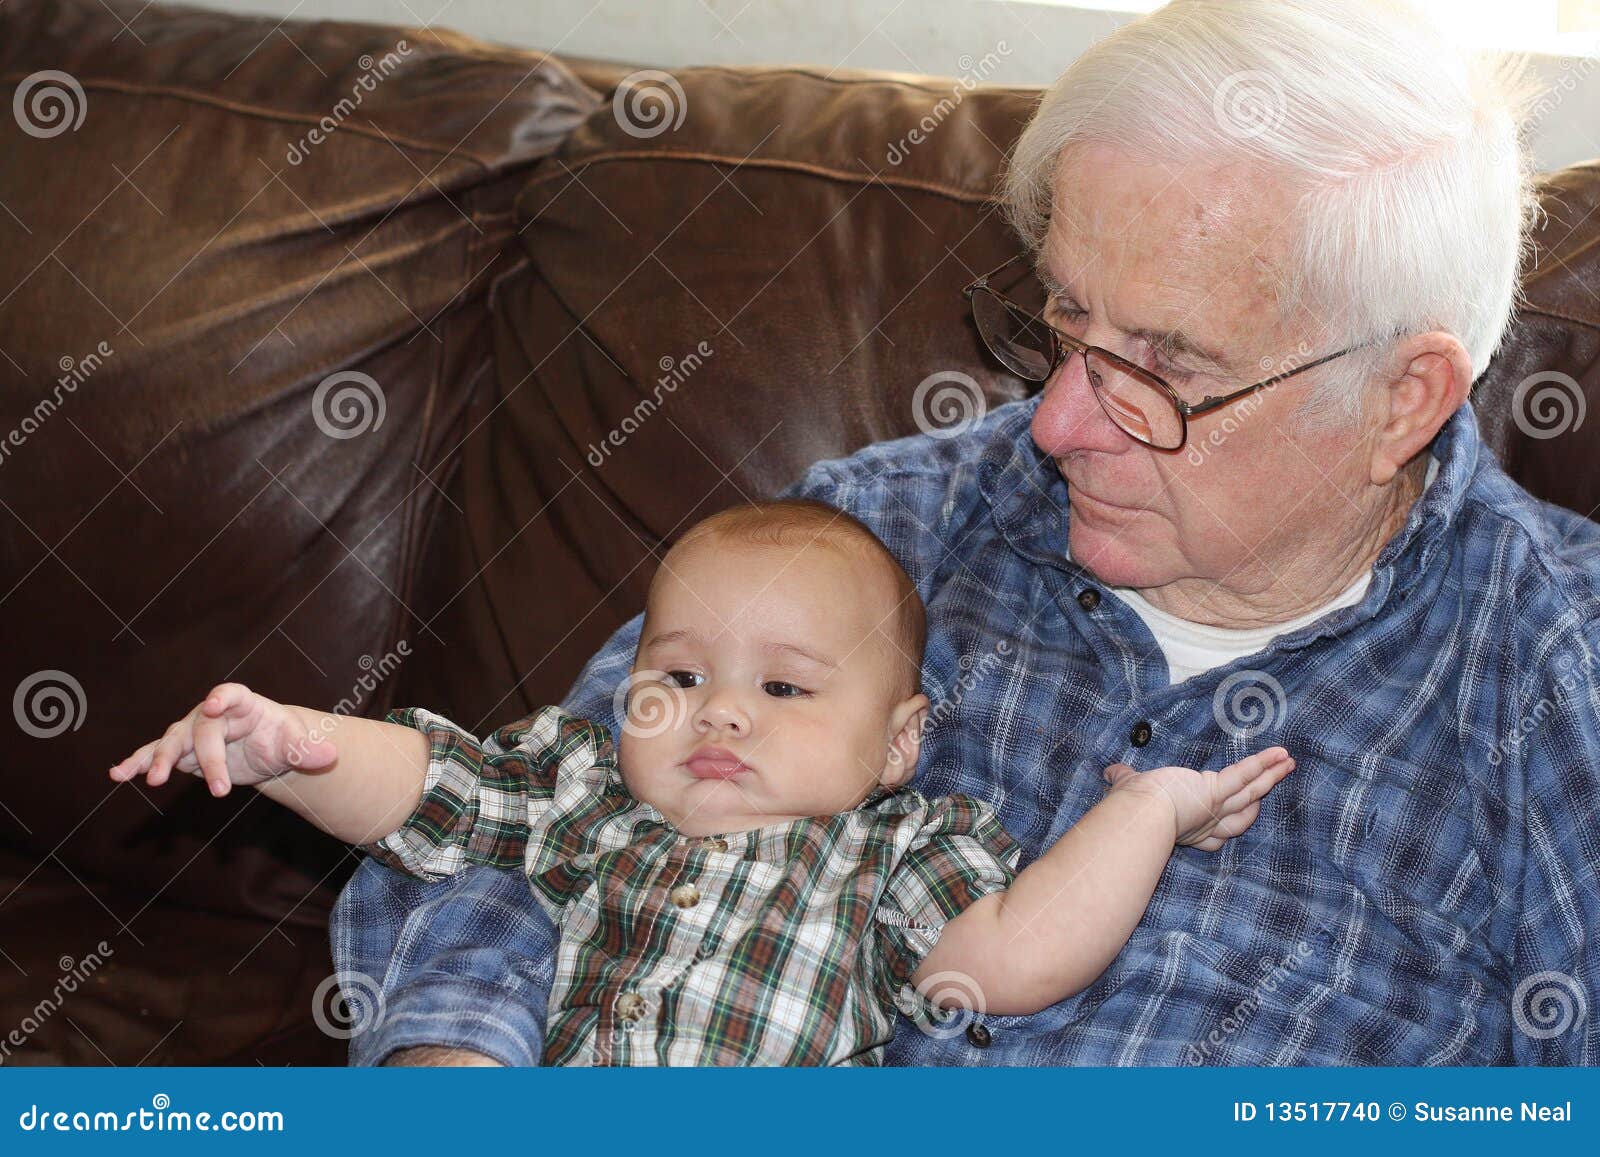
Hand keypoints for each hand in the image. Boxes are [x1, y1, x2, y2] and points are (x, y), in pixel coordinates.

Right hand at [107, 683, 336, 797]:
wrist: (267, 749)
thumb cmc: (282, 739)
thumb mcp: (296, 744)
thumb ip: (309, 750)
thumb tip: (329, 756)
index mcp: (244, 704)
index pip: (232, 694)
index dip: (223, 697)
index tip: (215, 704)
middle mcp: (212, 714)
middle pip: (203, 731)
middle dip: (209, 761)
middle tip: (220, 791)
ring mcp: (192, 731)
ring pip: (171, 741)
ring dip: (159, 759)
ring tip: (150, 779)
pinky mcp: (180, 751)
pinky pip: (153, 756)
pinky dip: (135, 763)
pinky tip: (116, 775)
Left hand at [1102, 747, 1293, 850]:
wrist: (1137, 813)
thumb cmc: (1130, 807)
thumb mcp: (1129, 790)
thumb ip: (1123, 780)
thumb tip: (1109, 772)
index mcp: (1188, 830)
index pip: (1215, 835)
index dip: (1227, 826)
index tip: (1237, 816)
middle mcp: (1206, 823)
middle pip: (1242, 816)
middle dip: (1259, 798)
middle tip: (1274, 784)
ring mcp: (1214, 807)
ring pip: (1251, 793)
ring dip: (1271, 777)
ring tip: (1288, 763)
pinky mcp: (1215, 791)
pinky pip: (1244, 777)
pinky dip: (1263, 764)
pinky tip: (1280, 754)